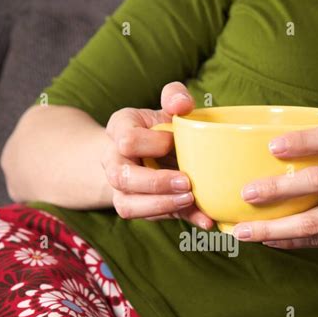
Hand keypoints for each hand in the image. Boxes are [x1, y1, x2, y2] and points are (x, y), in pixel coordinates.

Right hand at [102, 82, 212, 228]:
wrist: (148, 154)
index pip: (126, 140)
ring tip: (190, 200)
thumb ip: (175, 97)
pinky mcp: (138, 208)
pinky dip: (180, 219)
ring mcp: (121, 189)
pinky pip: (151, 219)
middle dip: (156, 182)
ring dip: (161, 206)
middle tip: (187, 183)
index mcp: (119, 131)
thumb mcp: (167, 108)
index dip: (152, 143)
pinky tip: (204, 219)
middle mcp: (113, 162)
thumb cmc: (161, 128)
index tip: (174, 141)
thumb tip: (181, 104)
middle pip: (121, 177)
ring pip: (128, 205)